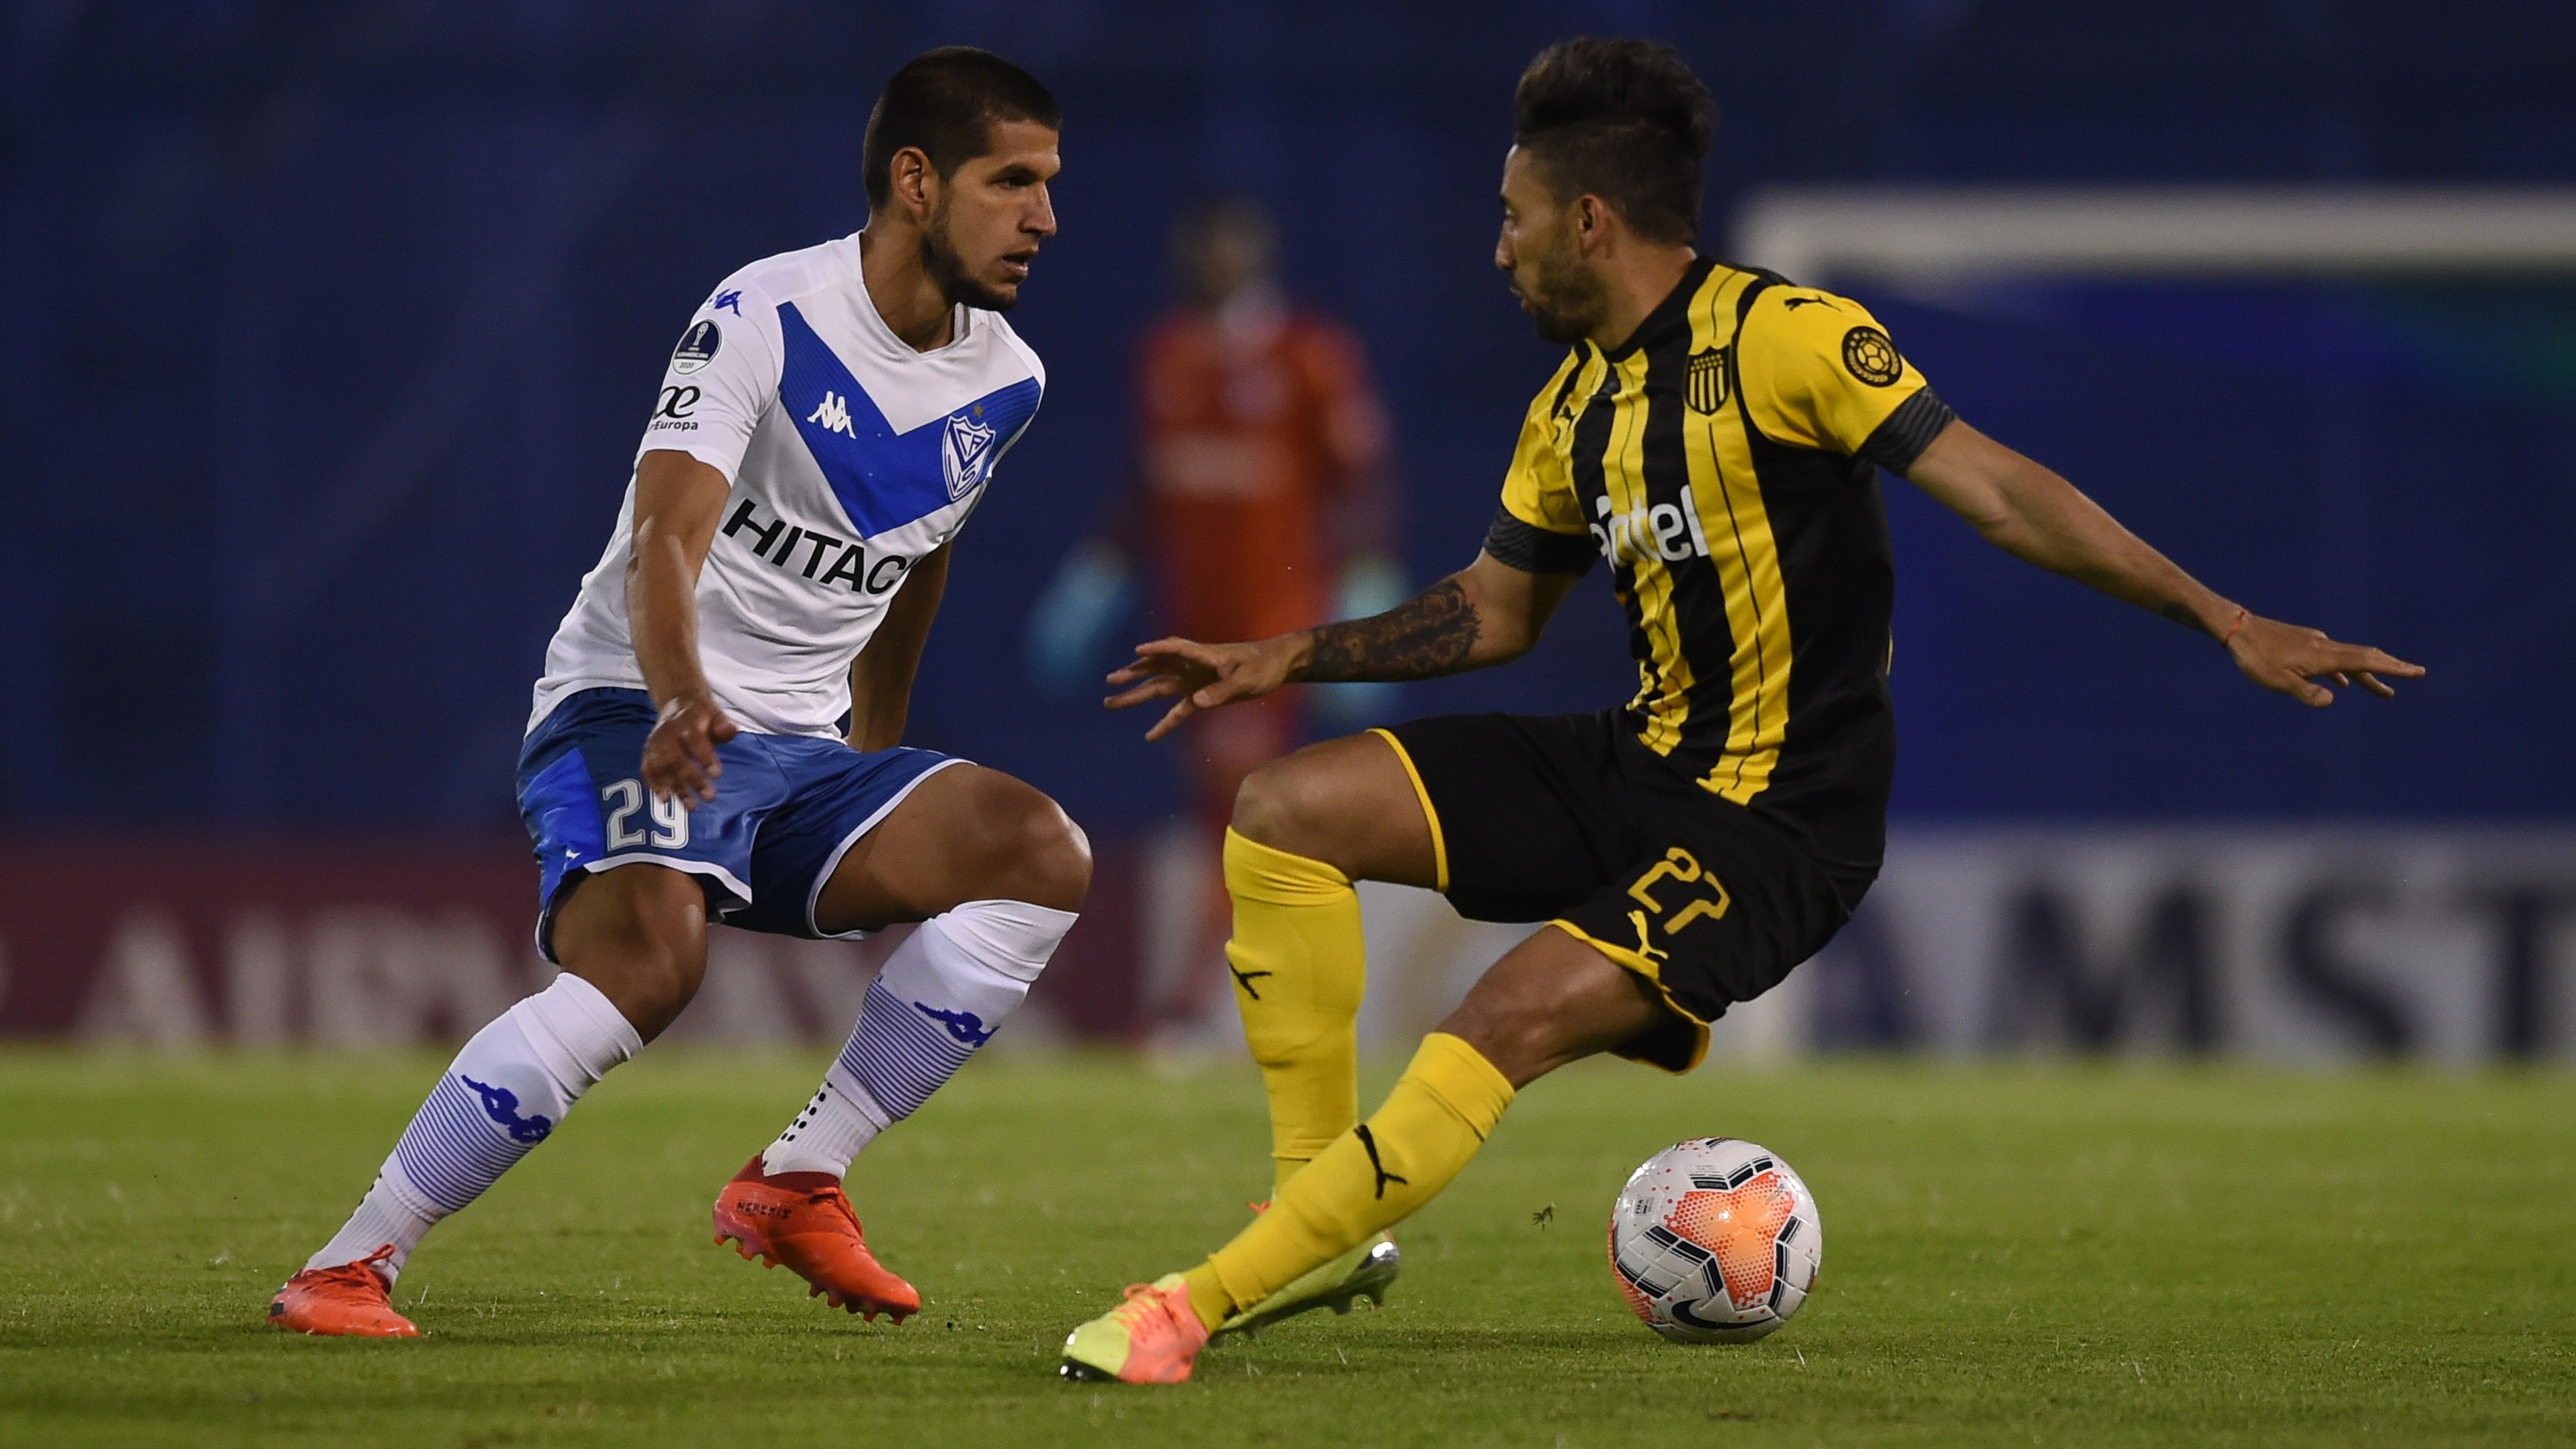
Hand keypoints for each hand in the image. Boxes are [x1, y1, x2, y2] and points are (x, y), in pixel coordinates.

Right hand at [642, 691, 737, 807]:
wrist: (677, 703)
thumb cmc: (702, 715)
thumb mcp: (715, 714)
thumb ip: (723, 725)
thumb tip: (731, 729)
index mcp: (688, 721)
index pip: (695, 740)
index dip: (704, 757)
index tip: (716, 775)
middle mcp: (668, 732)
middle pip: (677, 757)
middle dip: (693, 779)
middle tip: (710, 797)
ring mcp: (657, 743)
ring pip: (663, 767)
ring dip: (676, 788)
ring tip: (692, 806)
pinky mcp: (649, 752)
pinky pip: (648, 769)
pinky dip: (655, 784)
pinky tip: (665, 799)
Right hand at [1105, 635, 1300, 741]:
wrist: (1277, 667)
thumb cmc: (1264, 666)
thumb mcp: (1247, 678)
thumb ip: (1223, 689)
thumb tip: (1196, 701)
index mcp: (1203, 654)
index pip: (1175, 649)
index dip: (1157, 650)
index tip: (1138, 652)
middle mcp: (1192, 666)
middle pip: (1157, 669)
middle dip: (1133, 674)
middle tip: (1111, 680)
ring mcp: (1194, 681)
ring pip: (1159, 688)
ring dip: (1137, 693)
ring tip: (1111, 701)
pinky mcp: (1201, 696)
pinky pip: (1177, 711)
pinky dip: (1164, 723)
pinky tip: (1149, 737)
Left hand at [2224, 613, 2423, 706]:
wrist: (2237, 629)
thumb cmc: (2254, 657)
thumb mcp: (2277, 681)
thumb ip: (2305, 692)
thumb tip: (2333, 700)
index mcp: (2323, 657)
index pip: (2366, 663)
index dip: (2393, 669)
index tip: (2417, 672)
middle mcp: (2325, 647)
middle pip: (2365, 657)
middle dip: (2390, 668)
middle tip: (2415, 674)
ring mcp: (2315, 644)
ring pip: (2349, 660)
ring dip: (2368, 676)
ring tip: (2382, 692)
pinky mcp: (2304, 645)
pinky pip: (2331, 661)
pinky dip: (2343, 672)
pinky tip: (2341, 684)